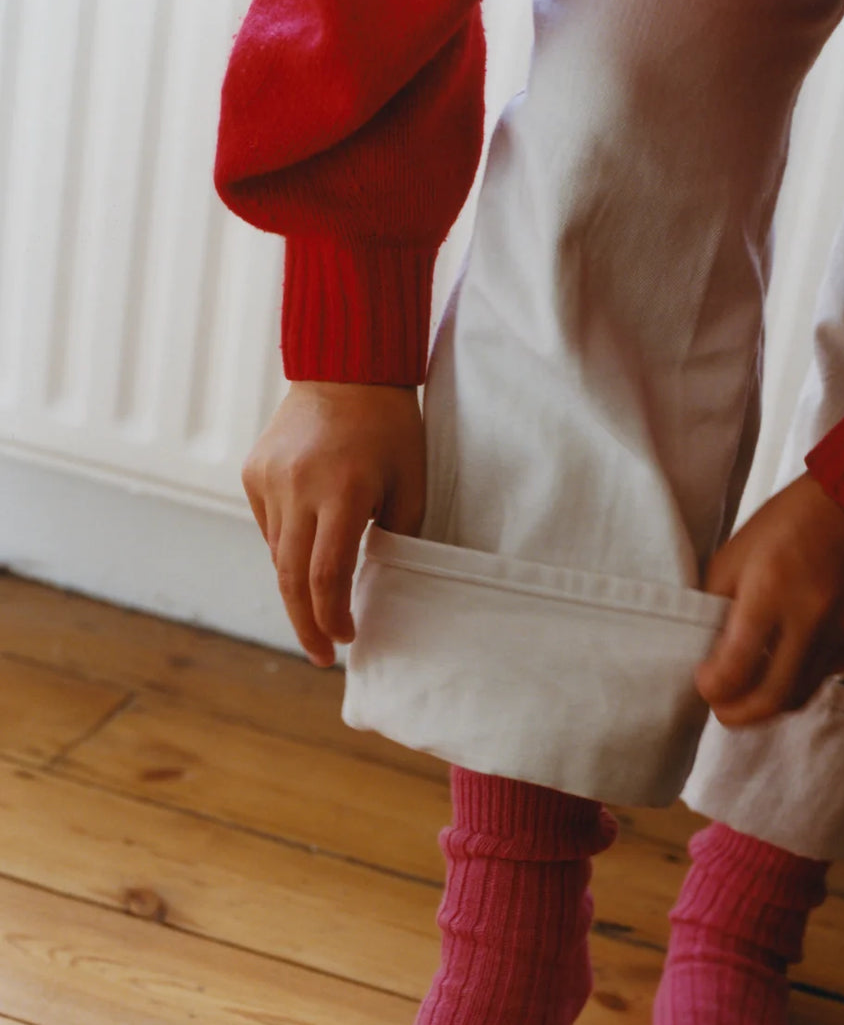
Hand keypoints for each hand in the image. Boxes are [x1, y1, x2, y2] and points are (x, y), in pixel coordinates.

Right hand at [242, 381, 425, 666]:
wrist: (345, 369)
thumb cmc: (390, 429)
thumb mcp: (410, 485)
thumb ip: (397, 537)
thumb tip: (378, 586)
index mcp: (341, 493)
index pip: (326, 576)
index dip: (332, 617)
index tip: (345, 639)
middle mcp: (297, 488)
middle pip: (291, 578)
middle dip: (305, 623)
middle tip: (319, 655)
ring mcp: (269, 480)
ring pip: (277, 555)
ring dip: (298, 587)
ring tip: (319, 606)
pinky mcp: (253, 472)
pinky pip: (269, 527)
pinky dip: (287, 548)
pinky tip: (308, 550)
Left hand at [697, 473, 843, 725]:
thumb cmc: (791, 521)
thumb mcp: (736, 554)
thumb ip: (717, 606)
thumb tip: (708, 653)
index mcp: (769, 591)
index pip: (735, 669)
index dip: (713, 688)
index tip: (705, 682)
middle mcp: (812, 617)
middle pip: (772, 698)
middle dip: (739, 714)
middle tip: (723, 708)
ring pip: (802, 693)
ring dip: (770, 699)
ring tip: (753, 688)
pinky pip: (829, 673)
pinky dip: (804, 673)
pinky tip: (793, 655)